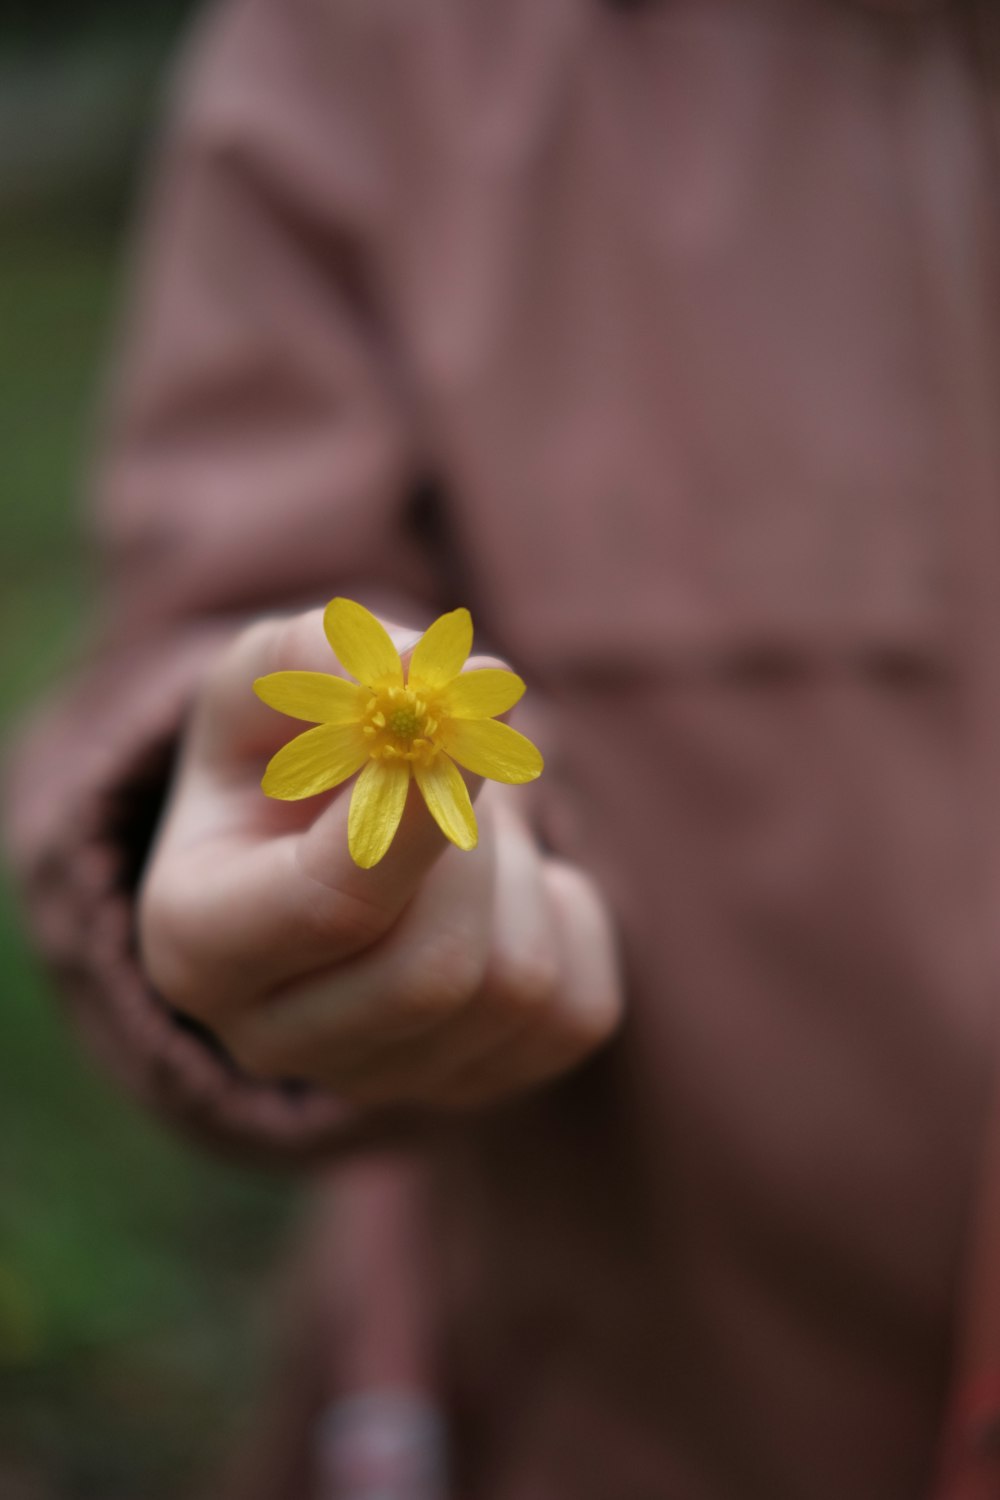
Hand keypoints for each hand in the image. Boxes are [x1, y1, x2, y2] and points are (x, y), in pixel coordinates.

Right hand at [138, 607, 623, 1111]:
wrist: (309, 848)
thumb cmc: (280, 759)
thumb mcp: (265, 687)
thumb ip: (325, 659)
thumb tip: (446, 674)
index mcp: (198, 944)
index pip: (329, 906)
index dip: (414, 809)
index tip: (459, 716)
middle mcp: (276, 1040)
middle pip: (435, 972)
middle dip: (469, 845)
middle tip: (455, 766)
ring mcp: (384, 1082)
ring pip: (516, 985)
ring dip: (515, 867)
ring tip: (460, 828)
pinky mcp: (480, 1084)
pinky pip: (580, 1009)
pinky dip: (562, 915)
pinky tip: (499, 889)